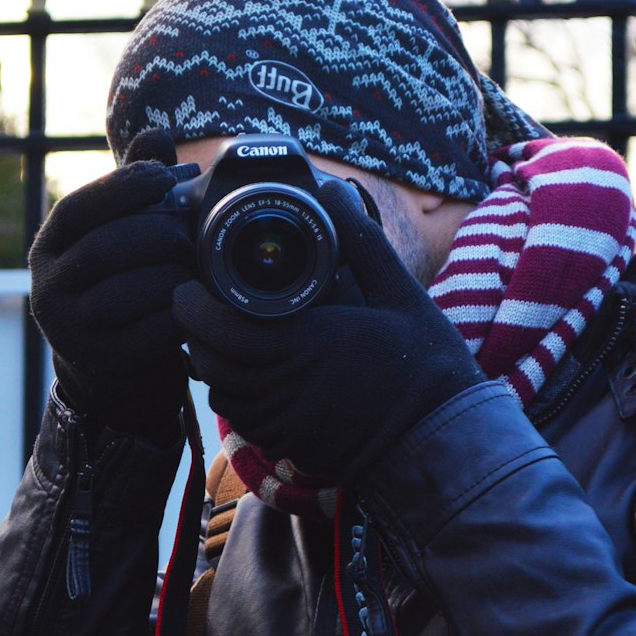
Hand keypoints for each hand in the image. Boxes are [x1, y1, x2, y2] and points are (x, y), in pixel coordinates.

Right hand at [29, 130, 195, 442]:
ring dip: (174, 272)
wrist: (115, 367)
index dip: (122, 187)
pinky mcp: (106, 360)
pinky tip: (196, 301)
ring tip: (197, 265)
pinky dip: (181, 310)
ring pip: (131, 289)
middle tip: (192, 233)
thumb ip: (135, 187)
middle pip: (107, 248)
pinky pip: (153, 329)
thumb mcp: (119, 235)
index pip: (78, 208)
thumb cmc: (122, 283)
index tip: (166, 176)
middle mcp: (49, 288)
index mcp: (48, 247)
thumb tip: (158, 134)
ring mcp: (73, 329)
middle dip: (159, 234)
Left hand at [172, 180, 483, 483]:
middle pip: (210, 362)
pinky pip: (245, 420)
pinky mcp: (293, 444)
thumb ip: (361, 241)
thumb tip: (334, 191)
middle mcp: (286, 386)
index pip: (220, 329)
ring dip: (214, 366)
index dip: (193, 308)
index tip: (192, 287)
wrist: (443, 440)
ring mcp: (286, 421)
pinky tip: (254, 377)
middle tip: (201, 308)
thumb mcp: (400, 293)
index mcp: (306, 343)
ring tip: (224, 339)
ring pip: (223, 393)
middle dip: (195, 333)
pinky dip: (238, 396)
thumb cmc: (427, 367)